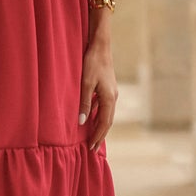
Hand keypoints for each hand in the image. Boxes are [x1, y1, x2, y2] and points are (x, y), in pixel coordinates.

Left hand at [78, 33, 117, 151]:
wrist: (100, 47)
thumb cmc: (92, 63)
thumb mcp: (85, 84)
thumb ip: (84, 103)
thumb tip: (82, 122)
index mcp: (109, 98)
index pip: (104, 123)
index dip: (98, 136)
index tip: (91, 147)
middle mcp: (114, 97)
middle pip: (108, 121)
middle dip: (101, 135)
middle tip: (93, 148)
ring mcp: (112, 92)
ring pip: (107, 115)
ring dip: (100, 127)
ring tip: (94, 137)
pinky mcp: (109, 88)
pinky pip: (105, 107)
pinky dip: (99, 116)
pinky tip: (92, 118)